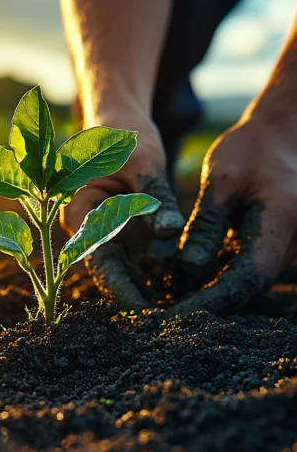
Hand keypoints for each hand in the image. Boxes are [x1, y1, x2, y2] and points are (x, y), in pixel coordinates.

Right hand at [62, 111, 184, 310]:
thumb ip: (155, 198)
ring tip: (173, 314)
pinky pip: (137, 257)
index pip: (100, 260)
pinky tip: (175, 289)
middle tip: (166, 322)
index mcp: (81, 213)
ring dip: (145, 288)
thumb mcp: (143, 162)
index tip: (145, 311)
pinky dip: (153, 272)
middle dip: (135, 295)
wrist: (119, 123)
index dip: (121, 287)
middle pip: (110, 270)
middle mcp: (89, 229)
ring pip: (124, 268)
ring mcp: (105, 232)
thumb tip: (171, 233)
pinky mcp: (122, 231)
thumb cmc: (123, 136)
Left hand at [174, 114, 296, 314]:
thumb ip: (207, 226)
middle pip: (250, 288)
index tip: (175, 317)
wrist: (283, 134)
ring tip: (172, 301)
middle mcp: (294, 242)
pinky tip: (191, 281)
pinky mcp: (279, 245)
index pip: (246, 279)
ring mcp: (291, 246)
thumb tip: (190, 268)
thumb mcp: (221, 181)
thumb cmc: (251, 149)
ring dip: (215, 292)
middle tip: (167, 317)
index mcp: (282, 222)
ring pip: (251, 281)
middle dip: (209, 304)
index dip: (210, 302)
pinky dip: (223, 277)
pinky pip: (252, 269)